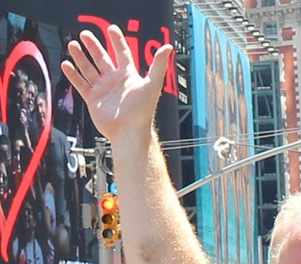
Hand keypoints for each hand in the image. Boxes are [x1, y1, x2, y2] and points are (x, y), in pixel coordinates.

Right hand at [61, 24, 172, 142]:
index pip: (122, 53)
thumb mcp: (153, 84)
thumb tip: (168, 47)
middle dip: (94, 46)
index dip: (117, 41)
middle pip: (102, 59)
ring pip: (89, 69)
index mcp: (129, 76)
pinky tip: (66, 65)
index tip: (111, 29)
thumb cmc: (142, 111)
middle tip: (85, 33)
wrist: (129, 132)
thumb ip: (158, 65)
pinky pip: (81, 85)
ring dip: (80, 57)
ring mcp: (103, 90)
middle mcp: (115, 82)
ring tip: (72, 44)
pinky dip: (73, 75)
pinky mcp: (93, 100)